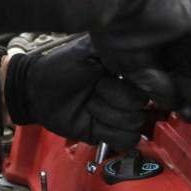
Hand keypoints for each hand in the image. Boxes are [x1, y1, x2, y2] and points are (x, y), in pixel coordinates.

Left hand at [2, 38, 146, 149]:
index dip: (133, 83)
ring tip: (89, 103)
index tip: (115, 76)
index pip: (153, 82)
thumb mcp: (90, 49)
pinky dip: (108, 132)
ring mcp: (119, 114)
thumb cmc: (61, 66)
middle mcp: (128, 93)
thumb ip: (118, 52)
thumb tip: (141, 57)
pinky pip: (126, 140)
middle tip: (95, 88)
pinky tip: (93, 121)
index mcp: (128, 71)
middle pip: (142, 105)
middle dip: (113, 97)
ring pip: (134, 124)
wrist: (37, 91)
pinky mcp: (109, 134)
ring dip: (106, 114)